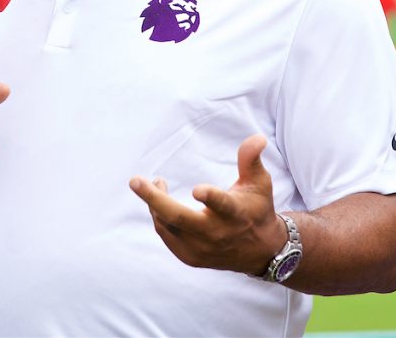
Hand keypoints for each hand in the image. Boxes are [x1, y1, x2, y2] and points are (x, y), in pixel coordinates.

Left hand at [129, 134, 287, 274]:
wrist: (260, 251)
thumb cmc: (256, 208)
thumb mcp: (260, 183)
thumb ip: (251, 159)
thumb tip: (257, 137)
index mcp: (235, 214)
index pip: (222, 205)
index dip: (210, 198)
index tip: (196, 189)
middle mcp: (217, 234)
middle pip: (180, 218)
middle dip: (155, 200)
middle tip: (135, 181)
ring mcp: (202, 249)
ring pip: (167, 226)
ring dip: (154, 203)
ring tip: (155, 183)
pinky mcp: (191, 258)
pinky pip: (166, 234)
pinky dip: (158, 217)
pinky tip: (157, 202)